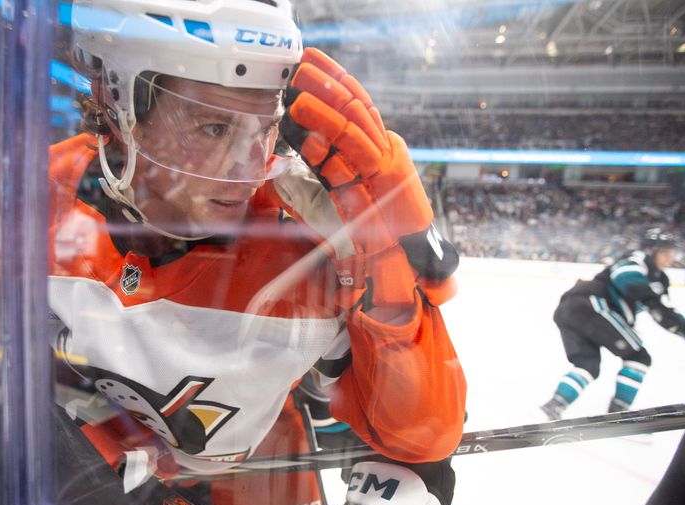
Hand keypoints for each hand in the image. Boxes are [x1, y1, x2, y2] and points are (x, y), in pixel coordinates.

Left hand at [279, 48, 433, 307]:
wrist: (402, 261)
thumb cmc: (368, 235)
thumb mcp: (334, 199)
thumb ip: (313, 177)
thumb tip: (281, 161)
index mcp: (372, 147)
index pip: (351, 104)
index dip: (331, 81)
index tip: (307, 64)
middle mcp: (382, 146)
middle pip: (354, 104)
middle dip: (327, 82)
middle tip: (301, 64)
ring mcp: (388, 157)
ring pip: (355, 121)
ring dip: (326, 101)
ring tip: (298, 87)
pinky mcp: (390, 173)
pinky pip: (357, 148)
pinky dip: (332, 132)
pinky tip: (308, 120)